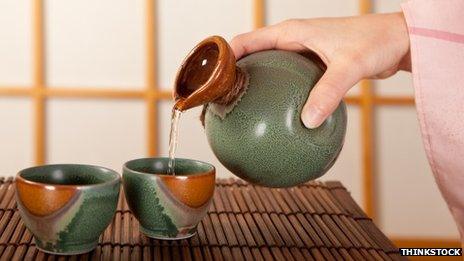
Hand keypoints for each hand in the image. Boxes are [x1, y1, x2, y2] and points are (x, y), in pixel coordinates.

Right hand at [230, 12, 410, 127]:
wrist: (398, 41)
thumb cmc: (375, 43)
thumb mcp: (349, 67)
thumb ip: (327, 92)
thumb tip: (307, 122)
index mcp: (292, 32)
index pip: (247, 41)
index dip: (224, 58)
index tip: (211, 81)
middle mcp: (292, 41)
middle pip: (252, 57)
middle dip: (235, 77)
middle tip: (223, 103)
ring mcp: (302, 55)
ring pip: (269, 72)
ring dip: (256, 88)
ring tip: (243, 113)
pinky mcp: (313, 68)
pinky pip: (288, 83)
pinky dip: (278, 97)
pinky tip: (277, 118)